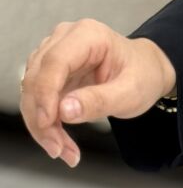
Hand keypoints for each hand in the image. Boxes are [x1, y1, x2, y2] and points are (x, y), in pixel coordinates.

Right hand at [19, 20, 176, 168]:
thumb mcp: (130, 93)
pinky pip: (38, 99)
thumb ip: (98, 101)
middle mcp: (64, 40)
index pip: (54, 62)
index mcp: (87, 35)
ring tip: (64, 151)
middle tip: (58, 149)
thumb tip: (64, 111)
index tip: (48, 123)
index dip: (45, 93)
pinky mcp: (51, 73)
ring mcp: (54, 55)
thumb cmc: (142, 75)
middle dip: (42, 118)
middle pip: (36, 78)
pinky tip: (60, 142)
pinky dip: (45, 124)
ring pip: (31, 91)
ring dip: (41, 125)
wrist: (147, 71)